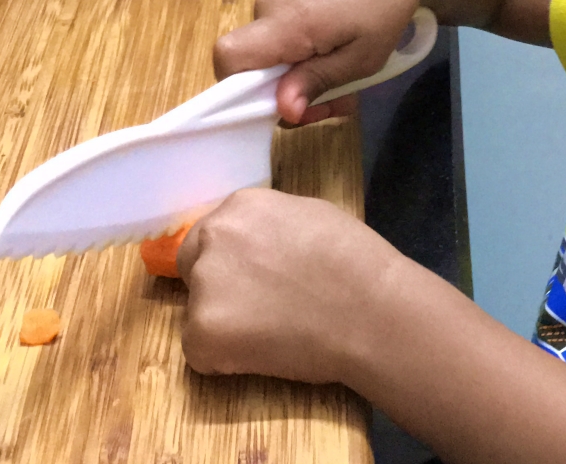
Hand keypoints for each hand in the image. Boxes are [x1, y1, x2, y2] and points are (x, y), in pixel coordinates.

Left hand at [176, 188, 400, 382]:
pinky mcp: (202, 333)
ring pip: (199, 312)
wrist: (372, 312)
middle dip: (219, 288)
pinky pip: (202, 350)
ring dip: (227, 324)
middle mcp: (213, 238)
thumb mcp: (312, 218)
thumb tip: (260, 245)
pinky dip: (227, 359)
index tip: (256, 280)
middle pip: (194, 267)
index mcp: (241, 207)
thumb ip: (271, 227)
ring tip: (276, 332)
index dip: (233, 261)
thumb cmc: (359, 265)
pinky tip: (268, 352)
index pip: (212, 234)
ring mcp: (204, 285)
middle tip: (261, 310)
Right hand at [213, 0, 438, 124]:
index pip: (228, 57)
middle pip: (252, 65)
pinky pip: (284, 38)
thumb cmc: (387, 6)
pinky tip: (340, 60)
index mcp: (284, 20)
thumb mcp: (361, 58)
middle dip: (288, 95)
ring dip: (303, 79)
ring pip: (271, 55)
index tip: (281, 105)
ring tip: (347, 87)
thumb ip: (316, 82)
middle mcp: (269, 6)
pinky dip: (306, 57)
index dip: (240, 90)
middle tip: (333, 105)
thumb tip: (284, 110)